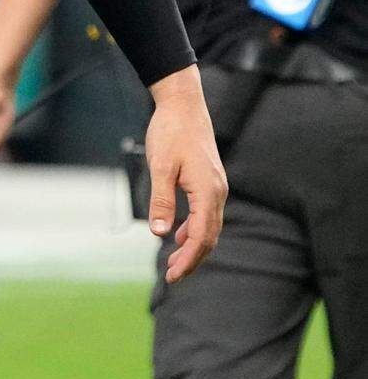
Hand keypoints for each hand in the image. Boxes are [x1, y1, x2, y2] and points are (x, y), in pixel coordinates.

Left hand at [145, 67, 227, 282]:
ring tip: (175, 261)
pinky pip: (207, 213)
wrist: (183, 103)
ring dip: (194, 245)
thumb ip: (161, 200)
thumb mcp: (160, 166)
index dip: (187, 259)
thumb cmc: (170, 131)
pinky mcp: (211, 180)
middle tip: (172, 275)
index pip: (201, 237)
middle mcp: (217, 192)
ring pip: (210, 226)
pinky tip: (179, 233)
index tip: (171, 276)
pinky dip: (195, 228)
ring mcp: (216, 186)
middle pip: (209, 236)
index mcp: (207, 192)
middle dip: (192, 259)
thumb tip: (160, 234)